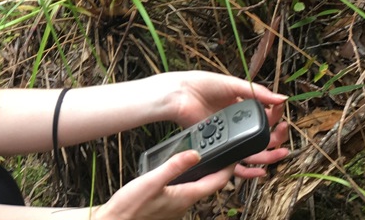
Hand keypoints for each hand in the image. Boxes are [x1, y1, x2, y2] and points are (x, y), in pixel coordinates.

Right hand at [95, 150, 233, 219]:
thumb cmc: (131, 206)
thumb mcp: (152, 180)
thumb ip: (174, 166)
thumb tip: (195, 153)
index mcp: (185, 196)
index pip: (216, 182)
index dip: (227, 169)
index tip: (234, 157)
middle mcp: (184, 205)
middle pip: (206, 186)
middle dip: (214, 171)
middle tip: (218, 155)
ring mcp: (175, 209)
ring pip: (193, 190)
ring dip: (198, 176)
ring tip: (197, 161)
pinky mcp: (165, 209)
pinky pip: (180, 194)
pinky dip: (183, 183)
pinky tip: (174, 176)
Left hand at [147, 71, 289, 178]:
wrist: (180, 95)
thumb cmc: (202, 86)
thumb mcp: (233, 85)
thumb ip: (257, 93)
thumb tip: (282, 99)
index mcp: (241, 106)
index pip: (264, 115)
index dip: (275, 115)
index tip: (281, 111)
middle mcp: (236, 122)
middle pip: (262, 135)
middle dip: (276, 136)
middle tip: (283, 132)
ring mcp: (228, 135)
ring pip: (252, 150)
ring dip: (269, 154)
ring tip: (281, 153)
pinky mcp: (218, 145)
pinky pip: (236, 161)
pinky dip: (249, 169)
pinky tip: (260, 170)